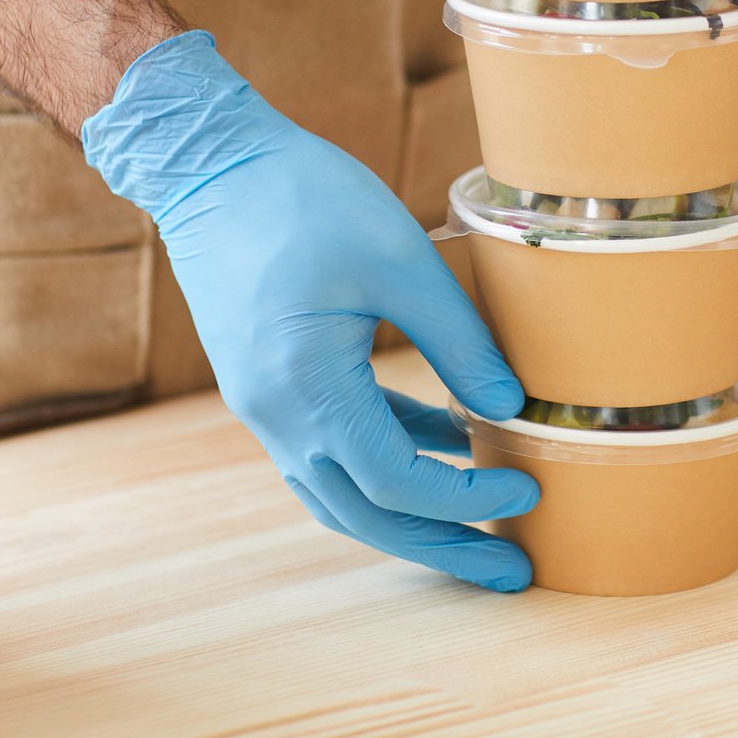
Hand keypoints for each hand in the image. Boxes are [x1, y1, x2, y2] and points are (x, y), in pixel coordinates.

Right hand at [82, 31, 538, 590]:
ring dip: (412, 516)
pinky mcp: (266, 382)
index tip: (529, 491)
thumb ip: (459, 340)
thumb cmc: (305, 195)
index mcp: (306, 387)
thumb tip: (511, 409)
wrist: (208, 160)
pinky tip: (446, 444)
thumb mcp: (400, 259)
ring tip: (483, 530)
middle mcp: (274, 413)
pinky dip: (386, 458)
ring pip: (341, 492)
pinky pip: (329, 447)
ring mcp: (262, 403)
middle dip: (443, 549)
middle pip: (365, 515)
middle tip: (512, 577)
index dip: (468, 499)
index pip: (397, 482)